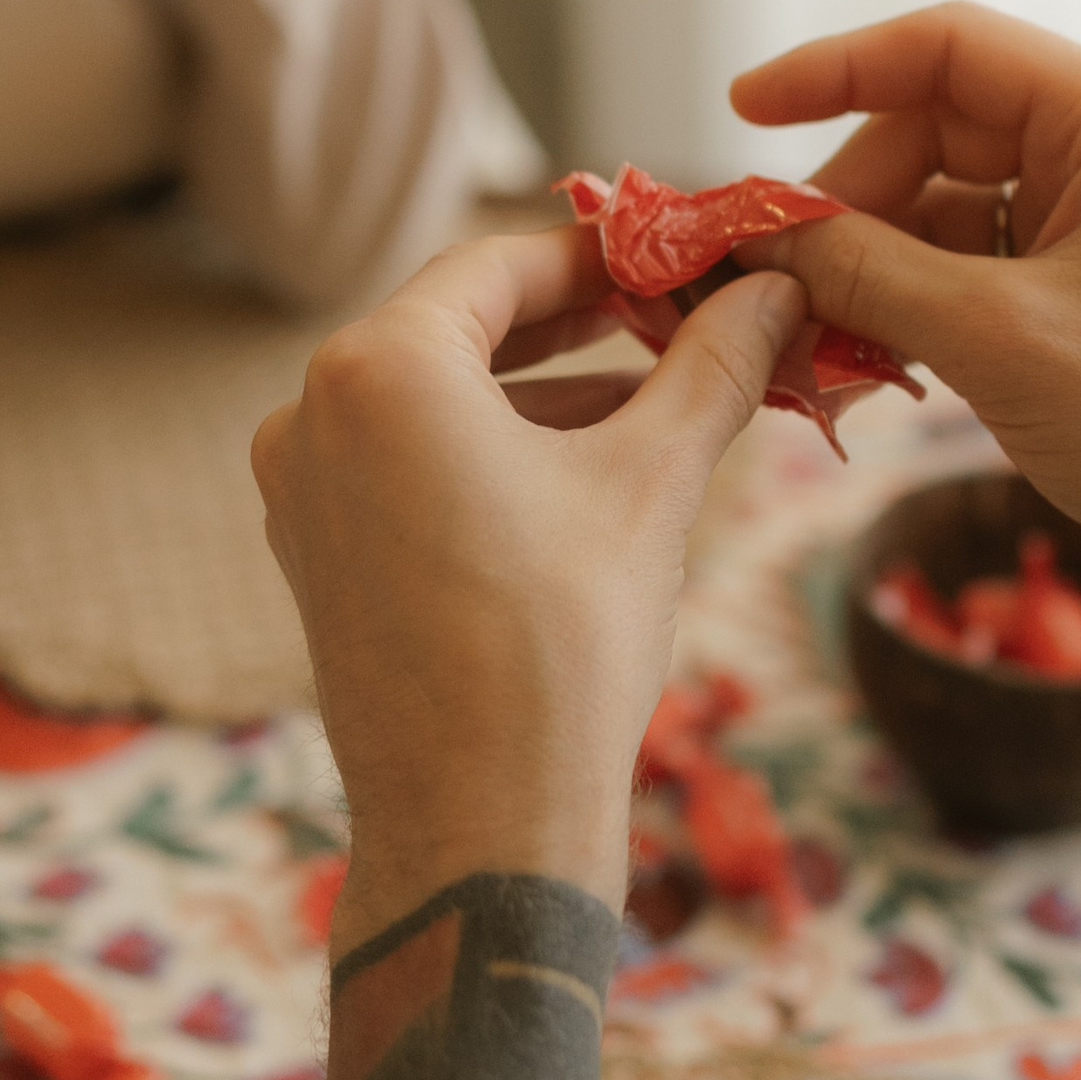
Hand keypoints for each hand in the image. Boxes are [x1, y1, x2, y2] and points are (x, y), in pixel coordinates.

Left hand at [252, 225, 806, 953]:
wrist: (479, 826)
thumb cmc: (562, 647)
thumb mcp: (652, 483)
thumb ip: (711, 366)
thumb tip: (778, 288)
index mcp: (379, 370)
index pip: (501, 265)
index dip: (604, 253)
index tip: (683, 256)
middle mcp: (312, 413)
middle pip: (464, 325)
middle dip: (581, 322)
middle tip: (682, 316)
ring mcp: (302, 488)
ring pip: (440, 400)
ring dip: (546, 392)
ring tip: (659, 400)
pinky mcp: (315, 552)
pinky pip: (410, 464)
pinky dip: (494, 453)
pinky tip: (587, 476)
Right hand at [731, 3, 1080, 690]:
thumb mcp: (994, 338)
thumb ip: (864, 270)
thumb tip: (758, 233)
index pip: (951, 47)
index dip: (836, 69)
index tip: (743, 109)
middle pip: (940, 124)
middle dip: (850, 193)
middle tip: (776, 265)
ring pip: (949, 198)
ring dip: (871, 254)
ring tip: (807, 321)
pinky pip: (975, 257)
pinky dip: (911, 294)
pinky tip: (859, 347)